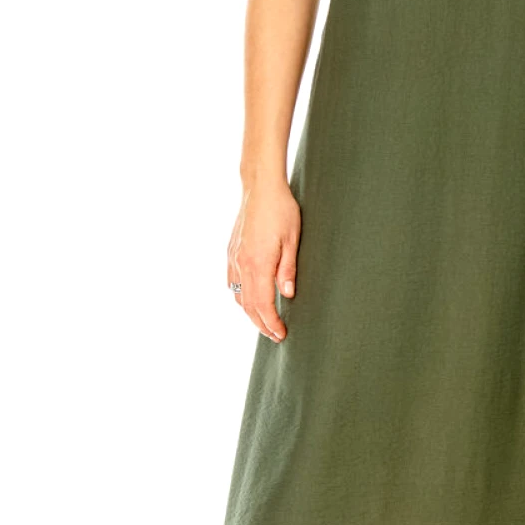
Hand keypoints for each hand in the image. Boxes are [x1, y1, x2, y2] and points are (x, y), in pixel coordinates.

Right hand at [227, 178, 300, 341]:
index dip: (271, 323)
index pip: (263, 304)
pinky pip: (232, 282)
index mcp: (258, 263)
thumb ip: (288, 269)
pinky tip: (248, 299)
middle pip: (249, 305)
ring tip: (264, 322)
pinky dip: (240, 296)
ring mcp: (234, 258)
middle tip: (275, 336)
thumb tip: (287, 295)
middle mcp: (242, 264)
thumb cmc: (281, 210)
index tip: (281, 334)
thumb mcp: (292, 240)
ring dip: (250, 313)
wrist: (260, 188)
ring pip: (238, 295)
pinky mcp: (231, 252)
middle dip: (262, 324)